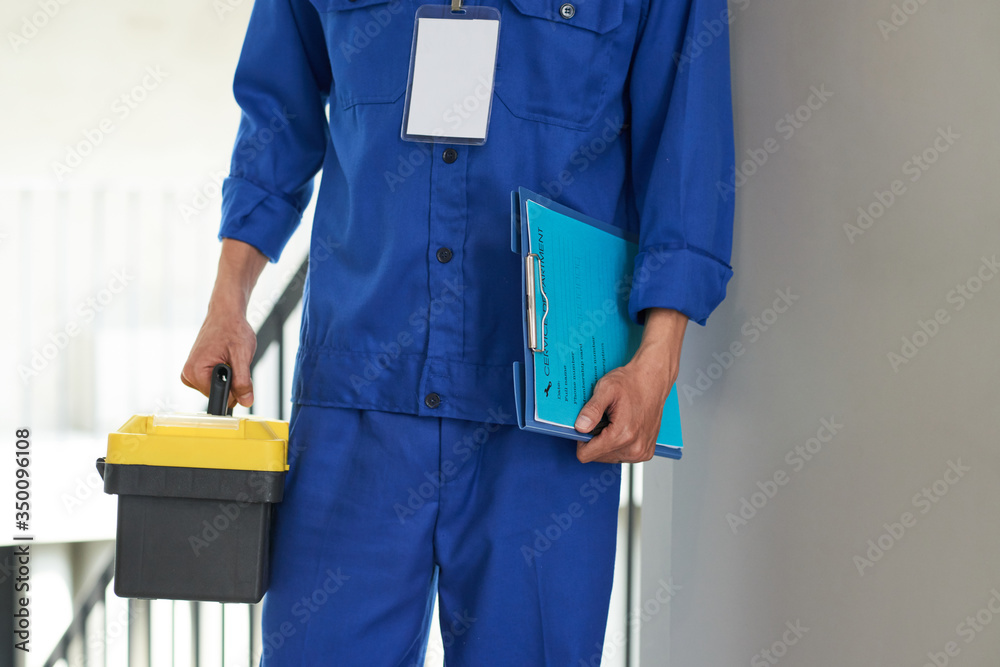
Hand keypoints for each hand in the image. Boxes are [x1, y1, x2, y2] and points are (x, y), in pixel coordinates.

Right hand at [180, 239, 267, 407]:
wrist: (225, 314)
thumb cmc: (233, 330)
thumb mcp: (242, 356)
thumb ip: (243, 381)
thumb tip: (246, 402)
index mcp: (194, 373)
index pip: (219, 398)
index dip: (234, 389)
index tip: (236, 368)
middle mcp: (187, 375)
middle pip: (217, 394)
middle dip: (231, 381)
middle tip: (233, 360)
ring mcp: (190, 374)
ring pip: (217, 389)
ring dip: (229, 376)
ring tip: (228, 357)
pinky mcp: (195, 372)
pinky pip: (214, 382)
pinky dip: (224, 373)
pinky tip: (224, 358)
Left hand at [574, 308, 686, 463]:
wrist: (653, 380)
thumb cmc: (631, 382)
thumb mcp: (606, 389)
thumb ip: (591, 410)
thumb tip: (580, 427)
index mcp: (622, 435)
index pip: (586, 455)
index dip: (580, 439)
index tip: (586, 424)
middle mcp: (634, 448)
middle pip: (597, 457)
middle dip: (595, 439)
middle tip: (603, 419)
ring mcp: (641, 452)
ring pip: (608, 457)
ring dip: (606, 442)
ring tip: (614, 421)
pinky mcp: (646, 452)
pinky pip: (621, 455)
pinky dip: (618, 443)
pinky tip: (623, 426)